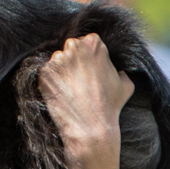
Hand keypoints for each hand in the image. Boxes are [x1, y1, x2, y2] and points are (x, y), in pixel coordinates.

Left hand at [37, 34, 134, 158]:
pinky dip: (51, 83)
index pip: (86, 42)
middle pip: (70, 49)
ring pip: (57, 61)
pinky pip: (46, 74)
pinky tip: (62, 94)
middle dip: (73, 62)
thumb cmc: (110, 106)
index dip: (87, 57)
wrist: (91, 126)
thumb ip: (121, 72)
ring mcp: (57, 60)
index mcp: (93, 43)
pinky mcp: (44, 73)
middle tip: (79, 80)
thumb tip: (119, 72)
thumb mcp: (125, 85)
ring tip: (71, 90)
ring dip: (61, 72)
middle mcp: (73, 47)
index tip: (89, 70)